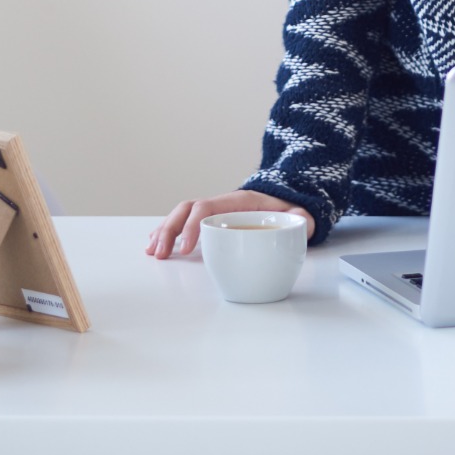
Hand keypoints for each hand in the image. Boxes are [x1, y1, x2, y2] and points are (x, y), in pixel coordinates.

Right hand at [145, 191, 315, 259]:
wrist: (286, 200)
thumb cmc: (289, 209)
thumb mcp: (299, 213)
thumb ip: (302, 218)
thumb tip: (300, 224)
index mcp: (238, 201)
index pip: (207, 207)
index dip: (194, 226)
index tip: (186, 248)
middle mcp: (221, 203)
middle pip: (187, 209)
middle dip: (170, 230)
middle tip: (161, 254)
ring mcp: (213, 212)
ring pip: (181, 215)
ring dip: (164, 231)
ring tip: (152, 251)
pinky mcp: (209, 222)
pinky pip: (183, 223)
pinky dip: (168, 232)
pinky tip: (157, 245)